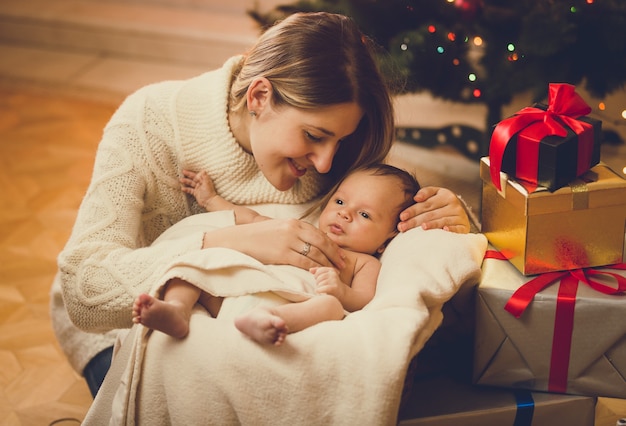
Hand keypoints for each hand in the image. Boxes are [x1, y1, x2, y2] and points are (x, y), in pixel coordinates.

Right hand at [180, 169, 216, 208]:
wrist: (209, 202)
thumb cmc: (209, 193)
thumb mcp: (206, 184)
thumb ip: (204, 177)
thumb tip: (203, 170)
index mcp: (204, 180)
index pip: (197, 175)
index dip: (192, 172)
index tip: (188, 170)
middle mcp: (201, 183)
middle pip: (193, 178)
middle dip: (188, 175)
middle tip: (183, 172)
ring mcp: (198, 188)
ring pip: (191, 183)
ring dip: (186, 181)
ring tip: (180, 180)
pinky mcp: (196, 193)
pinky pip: (190, 190)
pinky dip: (186, 189)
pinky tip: (182, 188)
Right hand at [202, 218, 345, 269]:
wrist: (236, 240)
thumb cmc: (255, 237)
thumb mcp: (276, 228)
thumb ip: (292, 233)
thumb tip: (306, 242)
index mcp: (293, 223)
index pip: (319, 234)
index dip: (332, 245)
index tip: (339, 254)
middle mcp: (293, 230)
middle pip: (321, 243)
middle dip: (334, 255)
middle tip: (343, 265)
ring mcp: (288, 241)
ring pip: (315, 254)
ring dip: (326, 264)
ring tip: (334, 273)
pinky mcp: (282, 254)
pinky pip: (303, 262)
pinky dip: (313, 269)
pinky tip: (318, 274)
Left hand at [309, 266, 345, 298]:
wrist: (342, 292)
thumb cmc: (331, 284)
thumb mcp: (326, 276)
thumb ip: (318, 272)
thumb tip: (310, 270)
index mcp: (331, 270)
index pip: (319, 271)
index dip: (316, 276)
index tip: (318, 280)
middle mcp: (333, 274)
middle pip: (319, 277)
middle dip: (317, 282)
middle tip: (320, 286)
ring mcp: (334, 280)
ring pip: (320, 283)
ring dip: (319, 287)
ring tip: (321, 289)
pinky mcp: (334, 287)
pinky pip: (323, 288)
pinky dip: (319, 290)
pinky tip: (318, 291)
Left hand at [398, 186, 469, 233]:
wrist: (460, 213)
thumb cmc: (442, 204)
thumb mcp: (435, 194)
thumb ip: (425, 193)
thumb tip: (416, 198)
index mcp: (445, 195)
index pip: (426, 204)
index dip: (413, 210)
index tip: (402, 216)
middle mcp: (454, 205)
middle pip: (431, 214)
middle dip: (415, 221)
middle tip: (403, 227)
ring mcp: (460, 216)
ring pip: (442, 221)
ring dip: (431, 225)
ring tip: (421, 228)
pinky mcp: (464, 226)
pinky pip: (457, 228)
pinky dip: (451, 229)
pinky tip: (444, 230)